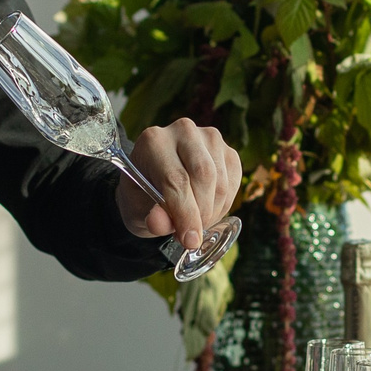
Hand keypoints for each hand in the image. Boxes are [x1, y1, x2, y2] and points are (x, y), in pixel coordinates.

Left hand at [117, 119, 241, 252]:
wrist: (154, 182)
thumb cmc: (143, 195)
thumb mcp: (138, 210)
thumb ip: (151, 218)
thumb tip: (161, 224)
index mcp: (153, 141)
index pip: (176, 178)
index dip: (185, 213)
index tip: (189, 240)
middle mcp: (183, 131)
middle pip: (204, 175)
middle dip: (201, 213)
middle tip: (192, 236)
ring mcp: (209, 138)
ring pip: (221, 182)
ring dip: (212, 212)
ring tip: (195, 223)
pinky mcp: (228, 151)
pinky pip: (233, 184)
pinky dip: (223, 205)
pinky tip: (207, 210)